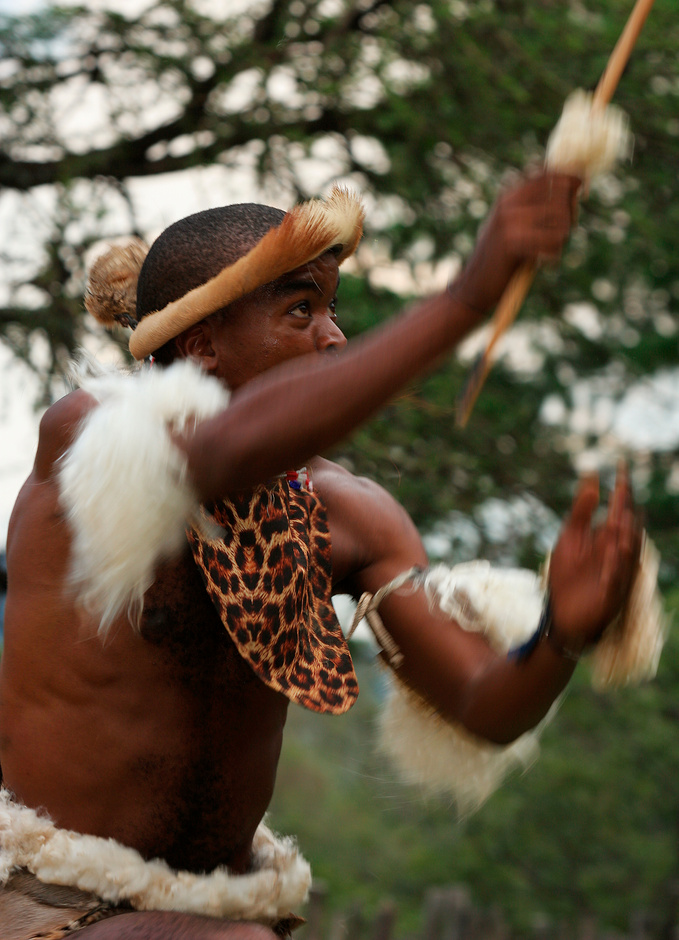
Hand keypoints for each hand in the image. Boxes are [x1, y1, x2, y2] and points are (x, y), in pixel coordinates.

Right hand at [451, 171, 580, 315]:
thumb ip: (535, 204)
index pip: (547, 174)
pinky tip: (544, 263)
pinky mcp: (512, 244)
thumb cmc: (500, 256)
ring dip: (562, 238)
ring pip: (560, 220)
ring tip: (551, 250)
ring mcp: (509, 223)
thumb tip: (573, 182)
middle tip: (563, 233)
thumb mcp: (513, 224)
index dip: (570, 176)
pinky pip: (551, 243)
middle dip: (569, 214)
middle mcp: (508, 204)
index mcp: (508, 195)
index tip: (581, 185)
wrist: (474, 284)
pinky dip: (553, 255)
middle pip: (559, 195)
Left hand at [548, 463, 641, 651]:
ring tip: (620, 518)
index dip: (620, 492)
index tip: (620, 468)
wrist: (561, 615)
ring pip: (626, 555)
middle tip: (623, 490)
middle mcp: (616, 555)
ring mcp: (616, 576)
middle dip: (624, 512)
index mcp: (607, 539)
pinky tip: (613, 552)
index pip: (618, 512)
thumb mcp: (570, 539)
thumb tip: (591, 478)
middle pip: (625, 530)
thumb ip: (581, 511)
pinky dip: (615, 568)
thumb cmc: (566, 577)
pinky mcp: (610, 596)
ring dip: (623, 537)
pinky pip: (616, 581)